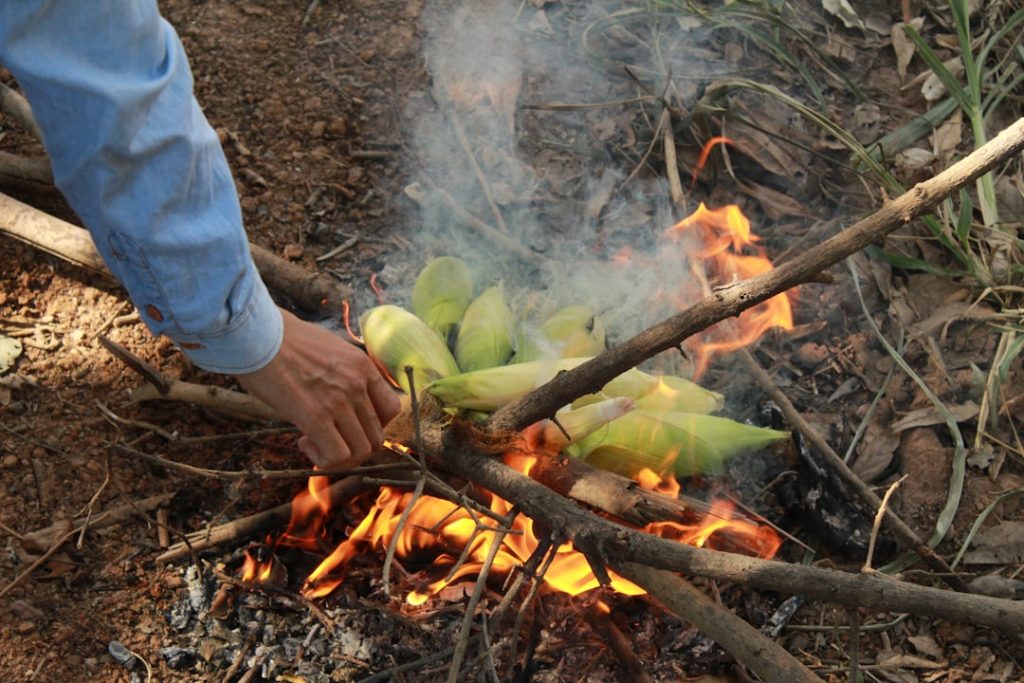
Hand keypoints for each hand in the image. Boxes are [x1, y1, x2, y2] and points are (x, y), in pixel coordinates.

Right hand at [236, 308, 400, 468]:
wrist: (257, 333)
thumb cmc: (284, 339)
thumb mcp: (330, 348)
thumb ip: (345, 373)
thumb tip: (342, 398)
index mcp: (363, 366)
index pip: (392, 409)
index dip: (374, 425)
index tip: (351, 424)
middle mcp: (357, 384)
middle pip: (378, 435)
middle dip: (356, 446)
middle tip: (331, 440)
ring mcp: (339, 401)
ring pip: (361, 450)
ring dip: (341, 457)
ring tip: (315, 443)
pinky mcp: (316, 416)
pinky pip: (336, 455)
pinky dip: (324, 460)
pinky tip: (304, 442)